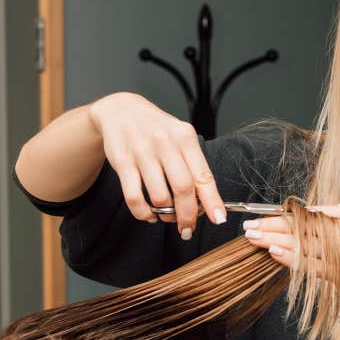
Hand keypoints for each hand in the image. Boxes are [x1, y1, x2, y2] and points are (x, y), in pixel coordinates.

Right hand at [89, 92, 225, 237]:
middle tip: (188, 229)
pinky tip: (149, 214)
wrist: (121, 111)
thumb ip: (193, 166)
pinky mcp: (123, 162)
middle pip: (183, 189)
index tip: (218, 218)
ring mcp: (142, 152)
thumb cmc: (157, 130)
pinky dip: (143, 213)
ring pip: (160, 196)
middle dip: (188, 215)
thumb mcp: (180, 139)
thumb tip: (206, 203)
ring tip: (166, 216)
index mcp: (185, 137)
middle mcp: (165, 143)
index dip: (212, 201)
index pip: (203, 175)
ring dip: (165, 214)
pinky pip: (134, 197)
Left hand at [242, 202, 339, 315]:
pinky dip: (292, 260)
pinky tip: (275, 255)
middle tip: (249, 226)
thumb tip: (337, 210)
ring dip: (274, 242)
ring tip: (253, 239)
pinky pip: (313, 267)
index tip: (268, 216)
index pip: (313, 212)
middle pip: (302, 227)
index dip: (287, 215)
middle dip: (272, 226)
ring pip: (303, 246)